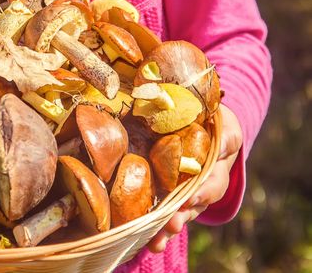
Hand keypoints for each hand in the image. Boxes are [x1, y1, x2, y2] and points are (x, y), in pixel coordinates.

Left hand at [147, 104, 241, 252]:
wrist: (201, 129)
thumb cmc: (215, 126)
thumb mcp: (227, 128)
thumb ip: (226, 136)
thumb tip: (221, 143)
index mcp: (216, 173)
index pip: (212, 186)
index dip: (202, 194)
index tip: (190, 199)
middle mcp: (199, 190)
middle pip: (191, 209)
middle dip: (180, 218)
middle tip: (171, 225)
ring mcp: (181, 196)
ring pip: (174, 216)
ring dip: (165, 230)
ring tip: (156, 243)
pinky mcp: (162, 194)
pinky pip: (157, 211)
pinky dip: (151, 226)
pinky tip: (142, 239)